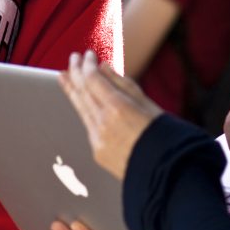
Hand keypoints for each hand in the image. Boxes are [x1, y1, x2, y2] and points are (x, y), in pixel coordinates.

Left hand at [59, 51, 162, 180]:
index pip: (93, 79)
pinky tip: (80, 101)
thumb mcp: (147, 104)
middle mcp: (103, 123)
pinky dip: (82, 108)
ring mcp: (97, 139)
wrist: (165, 174)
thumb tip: (104, 67)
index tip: (88, 54)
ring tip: (64, 75)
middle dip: (75, 72)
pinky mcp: (97, 151)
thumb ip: (123, 84)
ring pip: (80, 108)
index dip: (88, 65)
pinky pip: (87, 124)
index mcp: (118, 108)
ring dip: (72, 89)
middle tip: (72, 58)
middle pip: (82, 91)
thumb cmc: (164, 136)